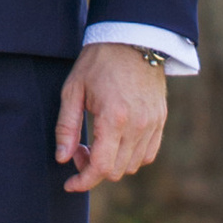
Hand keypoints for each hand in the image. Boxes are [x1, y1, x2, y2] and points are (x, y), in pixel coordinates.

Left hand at [55, 42, 167, 191]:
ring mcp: (153, 123)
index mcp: (114, 118)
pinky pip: (148, 154)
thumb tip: (62, 158)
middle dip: (93, 169)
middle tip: (79, 150)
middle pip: (116, 171)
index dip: (83, 181)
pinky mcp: (160, 120)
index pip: (101, 167)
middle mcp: (138, 125)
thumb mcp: (73, 90)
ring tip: (97, 143)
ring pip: (132, 166)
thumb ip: (67, 127)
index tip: (69, 184)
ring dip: (112, 164)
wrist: (132, 38)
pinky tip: (116, 141)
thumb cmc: (98, 61)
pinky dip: (130, 156)